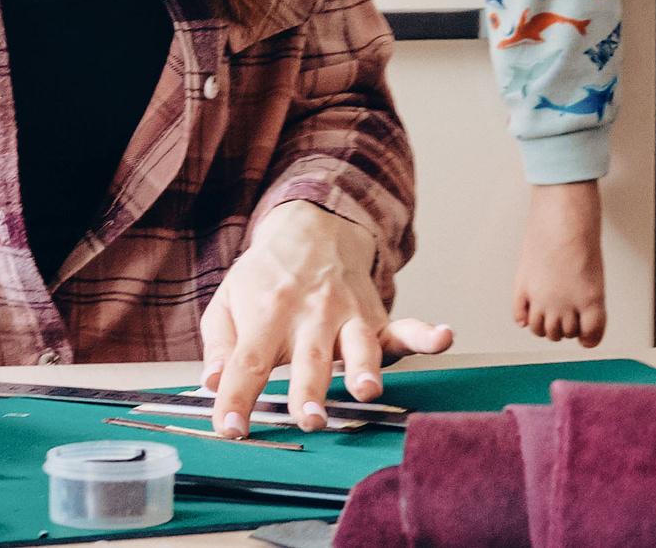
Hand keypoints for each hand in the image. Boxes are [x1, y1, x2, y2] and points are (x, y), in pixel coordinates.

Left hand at [201, 200, 452, 435]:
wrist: (314, 227)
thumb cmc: (267, 276)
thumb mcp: (228, 301)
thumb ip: (220, 345)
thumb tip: (212, 383)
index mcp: (267, 314)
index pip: (247, 362)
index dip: (237, 398)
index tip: (230, 429)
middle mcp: (309, 316)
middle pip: (309, 359)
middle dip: (310, 390)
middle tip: (309, 419)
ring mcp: (347, 316)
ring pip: (359, 346)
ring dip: (364, 368)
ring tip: (366, 390)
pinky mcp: (377, 318)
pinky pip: (406, 326)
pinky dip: (427, 333)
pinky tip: (444, 336)